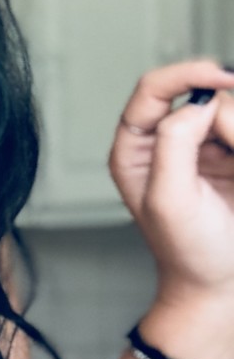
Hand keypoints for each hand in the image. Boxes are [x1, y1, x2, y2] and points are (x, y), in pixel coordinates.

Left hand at [109, 60, 233, 306]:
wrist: (222, 284)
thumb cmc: (188, 251)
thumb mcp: (170, 199)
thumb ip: (174, 144)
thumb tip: (197, 104)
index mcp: (135, 150)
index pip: (152, 90)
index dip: (185, 74)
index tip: (220, 76)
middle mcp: (166, 142)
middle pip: (203, 97)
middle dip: (226, 121)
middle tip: (232, 158)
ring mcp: (202, 147)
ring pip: (231, 113)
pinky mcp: (231, 155)